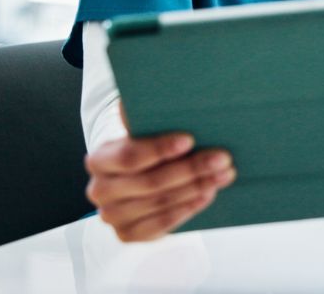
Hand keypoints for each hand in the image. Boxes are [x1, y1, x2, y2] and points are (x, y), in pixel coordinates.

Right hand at [84, 129, 235, 241]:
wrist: (136, 180)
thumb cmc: (145, 148)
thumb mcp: (142, 129)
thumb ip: (145, 114)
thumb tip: (156, 89)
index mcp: (99, 159)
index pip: (129, 155)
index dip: (160, 148)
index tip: (190, 139)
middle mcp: (100, 190)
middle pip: (150, 181)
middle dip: (190, 168)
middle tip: (223, 157)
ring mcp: (112, 216)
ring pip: (160, 202)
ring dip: (197, 187)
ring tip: (224, 174)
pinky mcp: (127, 234)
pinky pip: (161, 224)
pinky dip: (187, 209)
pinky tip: (208, 195)